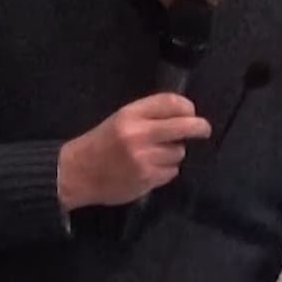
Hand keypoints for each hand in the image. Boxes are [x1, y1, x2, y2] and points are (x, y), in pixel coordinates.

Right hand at [57, 94, 211, 209]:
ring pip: (178, 152)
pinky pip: (171, 171)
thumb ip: (150, 115)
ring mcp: (144, 158)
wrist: (77, 173)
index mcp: (131, 115)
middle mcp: (139, 134)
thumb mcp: (121, 119)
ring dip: (173, 154)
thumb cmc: (102, 143)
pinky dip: (166, 171)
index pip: (170, 102)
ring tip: (155, 156)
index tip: (192, 112)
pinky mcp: (146, 179)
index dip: (187, 107)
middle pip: (184, 126)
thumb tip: (186, 115)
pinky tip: (150, 169)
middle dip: (199, 127)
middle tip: (204, 130)